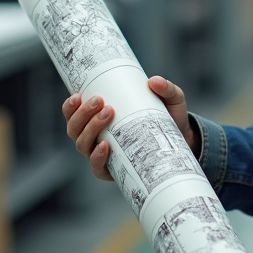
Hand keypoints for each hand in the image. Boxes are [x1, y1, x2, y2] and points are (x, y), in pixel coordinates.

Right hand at [61, 75, 198, 180]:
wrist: (182, 142)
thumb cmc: (167, 117)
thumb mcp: (171, 99)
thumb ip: (166, 88)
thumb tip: (154, 81)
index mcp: (98, 118)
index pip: (73, 114)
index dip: (70, 107)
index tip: (77, 95)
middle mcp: (95, 137)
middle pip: (74, 129)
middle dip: (83, 115)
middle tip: (100, 102)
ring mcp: (103, 154)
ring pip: (82, 145)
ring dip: (90, 129)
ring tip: (108, 115)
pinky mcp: (113, 170)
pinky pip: (97, 168)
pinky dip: (97, 158)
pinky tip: (105, 146)